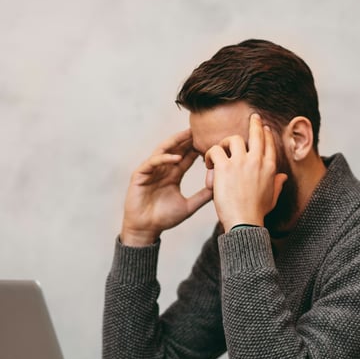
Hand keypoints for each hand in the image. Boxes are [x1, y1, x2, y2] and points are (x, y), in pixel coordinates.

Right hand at [121, 129, 212, 245]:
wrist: (146, 229)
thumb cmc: (164, 219)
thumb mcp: (189, 206)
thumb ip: (202, 196)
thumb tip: (219, 189)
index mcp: (173, 175)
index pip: (186, 157)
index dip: (196, 148)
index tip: (209, 140)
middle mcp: (162, 170)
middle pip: (175, 149)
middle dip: (187, 139)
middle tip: (201, 129)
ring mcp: (151, 171)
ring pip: (163, 151)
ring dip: (175, 142)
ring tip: (188, 135)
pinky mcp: (140, 175)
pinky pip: (153, 162)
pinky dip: (164, 158)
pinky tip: (176, 158)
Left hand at [204, 114, 287, 231]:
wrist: (245, 222)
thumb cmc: (257, 213)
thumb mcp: (272, 198)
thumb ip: (277, 185)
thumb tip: (283, 177)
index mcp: (270, 168)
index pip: (269, 144)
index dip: (266, 133)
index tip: (263, 128)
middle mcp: (257, 161)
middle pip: (256, 134)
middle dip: (254, 123)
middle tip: (252, 117)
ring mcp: (241, 162)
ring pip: (233, 139)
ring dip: (224, 144)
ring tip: (218, 153)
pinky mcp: (225, 167)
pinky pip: (215, 151)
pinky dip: (209, 155)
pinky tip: (209, 164)